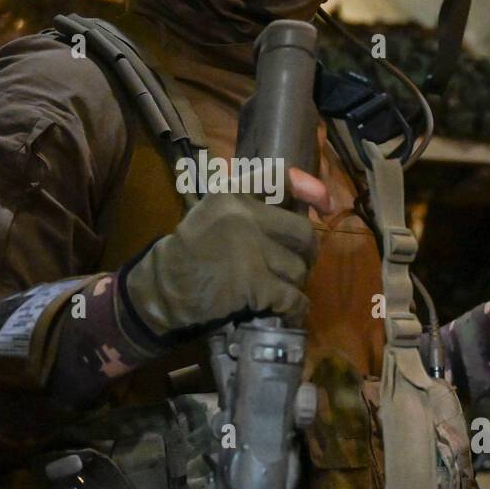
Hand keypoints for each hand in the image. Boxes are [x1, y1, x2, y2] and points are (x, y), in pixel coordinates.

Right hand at [124, 170, 324, 335]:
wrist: (163, 290)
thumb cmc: (190, 252)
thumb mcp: (211, 212)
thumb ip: (248, 203)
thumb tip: (303, 203)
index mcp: (231, 193)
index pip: (280, 177)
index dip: (311, 188)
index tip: (326, 205)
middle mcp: (242, 216)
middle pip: (302, 232)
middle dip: (305, 253)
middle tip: (297, 264)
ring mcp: (249, 250)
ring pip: (298, 268)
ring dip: (294, 283)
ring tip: (280, 289)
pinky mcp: (253, 284)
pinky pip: (291, 296)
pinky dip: (295, 307)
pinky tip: (289, 311)